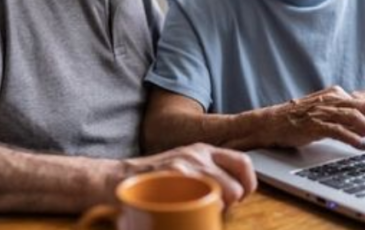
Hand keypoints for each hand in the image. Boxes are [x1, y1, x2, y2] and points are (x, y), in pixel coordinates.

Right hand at [121, 143, 256, 207]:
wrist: (117, 179)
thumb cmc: (153, 180)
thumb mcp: (184, 167)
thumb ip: (206, 175)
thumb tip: (231, 196)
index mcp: (204, 150)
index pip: (243, 163)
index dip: (247, 185)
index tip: (237, 199)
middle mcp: (198, 154)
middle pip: (236, 187)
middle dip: (230, 205)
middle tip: (215, 209)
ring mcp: (186, 166)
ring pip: (224, 196)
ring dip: (215, 211)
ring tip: (197, 211)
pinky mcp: (173, 179)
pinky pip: (202, 203)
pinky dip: (199, 214)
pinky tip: (184, 213)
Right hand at [264, 85, 364, 149]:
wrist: (271, 122)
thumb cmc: (298, 119)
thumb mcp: (324, 112)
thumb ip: (344, 117)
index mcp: (334, 94)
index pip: (364, 103)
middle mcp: (330, 99)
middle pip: (363, 107)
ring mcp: (321, 111)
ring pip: (354, 117)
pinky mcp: (314, 125)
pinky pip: (338, 130)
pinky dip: (353, 139)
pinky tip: (361, 147)